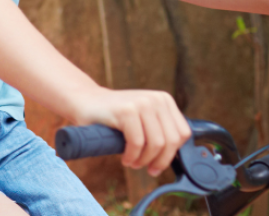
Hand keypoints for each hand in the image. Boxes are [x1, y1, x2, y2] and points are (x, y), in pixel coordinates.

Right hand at [72, 88, 190, 175]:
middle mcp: (155, 99)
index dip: (173, 153)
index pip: (183, 133)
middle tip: (147, 169)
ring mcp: (141, 103)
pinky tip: (125, 159)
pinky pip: (137, 143)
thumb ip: (160, 130)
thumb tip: (177, 158)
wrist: (86, 101)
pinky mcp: (126, 110)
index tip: (158, 163)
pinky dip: (132, 156)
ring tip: (134, 163)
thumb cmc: (115, 116)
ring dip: (144, 160)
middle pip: (171, 141)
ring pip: (156, 144)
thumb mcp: (144, 119)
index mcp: (164, 100)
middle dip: (160, 161)